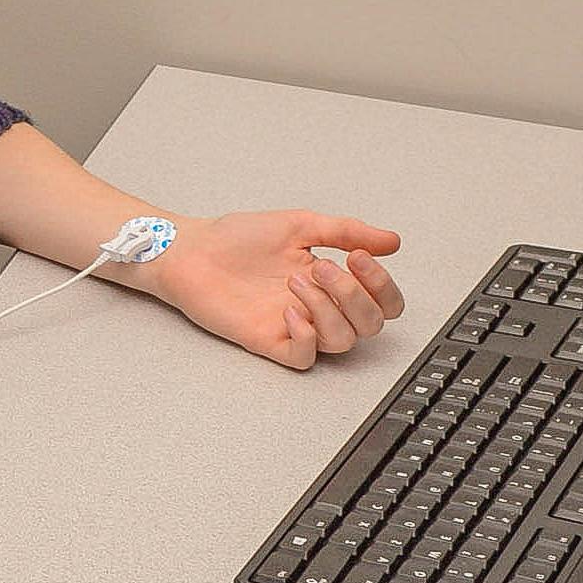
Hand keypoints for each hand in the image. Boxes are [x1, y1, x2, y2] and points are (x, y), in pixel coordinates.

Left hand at [144, 211, 402, 370]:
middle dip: (354, 295)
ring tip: (295, 281)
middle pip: (370, 325)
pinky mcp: (268, 341)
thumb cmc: (236, 238)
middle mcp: (318, 306)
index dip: (382, 285)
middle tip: (321, 268)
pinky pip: (304, 357)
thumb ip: (345, 232)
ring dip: (326, 308)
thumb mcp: (299, 224)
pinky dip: (305, 336)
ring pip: (342, 341)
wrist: (191, 250)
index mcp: (331, 281)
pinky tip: (288, 310)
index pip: (382, 300)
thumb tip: (391, 240)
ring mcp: (295, 326)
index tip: (358, 256)